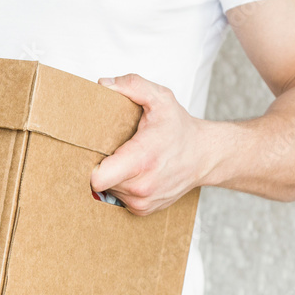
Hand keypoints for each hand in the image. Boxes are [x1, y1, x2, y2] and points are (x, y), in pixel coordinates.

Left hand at [91, 74, 215, 215]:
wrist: (205, 156)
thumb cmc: (181, 128)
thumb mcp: (161, 98)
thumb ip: (132, 85)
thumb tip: (104, 85)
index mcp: (141, 159)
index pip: (98, 178)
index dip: (88, 164)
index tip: (93, 150)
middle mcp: (141, 185)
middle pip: (98, 181)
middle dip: (100, 165)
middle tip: (112, 149)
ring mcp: (142, 201)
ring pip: (107, 190)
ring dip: (111, 176)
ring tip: (126, 159)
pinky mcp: (144, 210)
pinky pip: (119, 199)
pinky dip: (121, 186)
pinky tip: (134, 172)